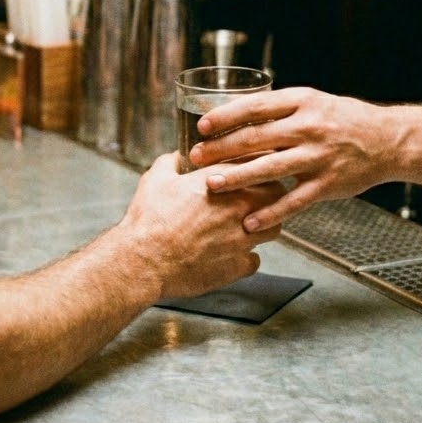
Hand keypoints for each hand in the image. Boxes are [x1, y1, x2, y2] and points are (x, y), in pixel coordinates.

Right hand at [122, 153, 284, 299]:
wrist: (145, 261)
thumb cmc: (149, 220)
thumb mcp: (156, 179)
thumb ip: (171, 162)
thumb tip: (177, 157)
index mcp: (220, 180)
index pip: (258, 162)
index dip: (258, 164)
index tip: (253, 168)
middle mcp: (238, 206)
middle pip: (276, 193)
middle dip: (268, 192)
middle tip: (256, 196)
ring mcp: (243, 237)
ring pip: (272, 227)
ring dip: (262, 224)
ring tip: (245, 225)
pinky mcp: (239, 265)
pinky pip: (254, 259)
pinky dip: (245, 257)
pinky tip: (231, 254)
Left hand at [187, 87, 393, 231]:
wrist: (387, 140)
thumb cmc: (342, 118)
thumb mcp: (311, 101)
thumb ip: (277, 108)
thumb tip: (234, 112)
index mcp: (301, 101)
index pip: (255, 106)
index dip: (226, 116)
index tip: (202, 126)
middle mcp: (309, 127)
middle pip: (256, 138)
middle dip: (222, 149)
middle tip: (195, 157)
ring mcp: (318, 157)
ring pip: (270, 169)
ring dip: (237, 178)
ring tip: (211, 185)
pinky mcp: (327, 184)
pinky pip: (293, 201)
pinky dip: (270, 212)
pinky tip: (249, 222)